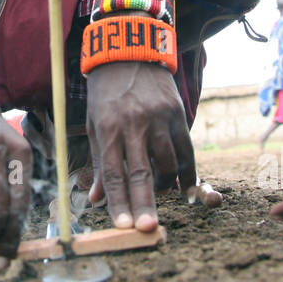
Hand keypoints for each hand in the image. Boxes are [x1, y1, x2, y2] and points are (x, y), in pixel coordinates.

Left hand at [84, 60, 195, 230]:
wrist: (129, 52)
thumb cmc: (106, 94)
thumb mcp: (95, 124)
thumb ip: (99, 163)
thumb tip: (96, 201)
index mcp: (108, 129)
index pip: (113, 173)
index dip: (118, 202)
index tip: (124, 226)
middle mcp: (134, 124)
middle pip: (141, 173)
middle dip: (145, 204)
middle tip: (149, 229)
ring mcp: (158, 118)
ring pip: (167, 164)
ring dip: (165, 186)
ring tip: (161, 193)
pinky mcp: (177, 113)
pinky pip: (186, 150)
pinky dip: (187, 172)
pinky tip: (186, 188)